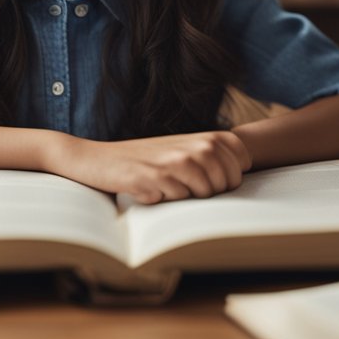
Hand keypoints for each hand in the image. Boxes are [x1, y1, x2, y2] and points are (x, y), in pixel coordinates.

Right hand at [45, 131, 250, 204]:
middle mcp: (191, 146)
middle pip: (228, 180)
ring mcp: (173, 162)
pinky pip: (178, 199)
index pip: (241, 156)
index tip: (215, 178)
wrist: (96, 159)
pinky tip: (152, 191)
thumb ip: (207, 157)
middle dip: (213, 191)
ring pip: (206, 191)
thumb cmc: (140, 159)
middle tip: (187, 188)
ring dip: (189, 197)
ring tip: (168, 188)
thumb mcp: (177, 150)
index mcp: (200, 137)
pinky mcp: (156, 178)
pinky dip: (168, 200)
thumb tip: (237, 179)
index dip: (234, 173)